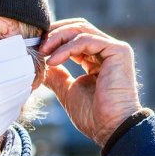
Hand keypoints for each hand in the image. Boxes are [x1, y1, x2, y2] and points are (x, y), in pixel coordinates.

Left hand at [39, 18, 142, 146]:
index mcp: (97, 60)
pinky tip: (54, 60)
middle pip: (78, 28)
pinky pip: (87, 39)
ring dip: (58, 38)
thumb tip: (41, 66)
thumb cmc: (93, 116)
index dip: (54, 38)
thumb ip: (57, 76)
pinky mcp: (118, 51)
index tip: (35, 48)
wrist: (111, 128)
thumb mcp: (68, 91)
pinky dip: (67, 47)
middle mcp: (107, 52)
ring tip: (43, 52)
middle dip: (55, 33)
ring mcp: (114, 50)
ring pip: (81, 30)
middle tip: (38, 45)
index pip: (75, 37)